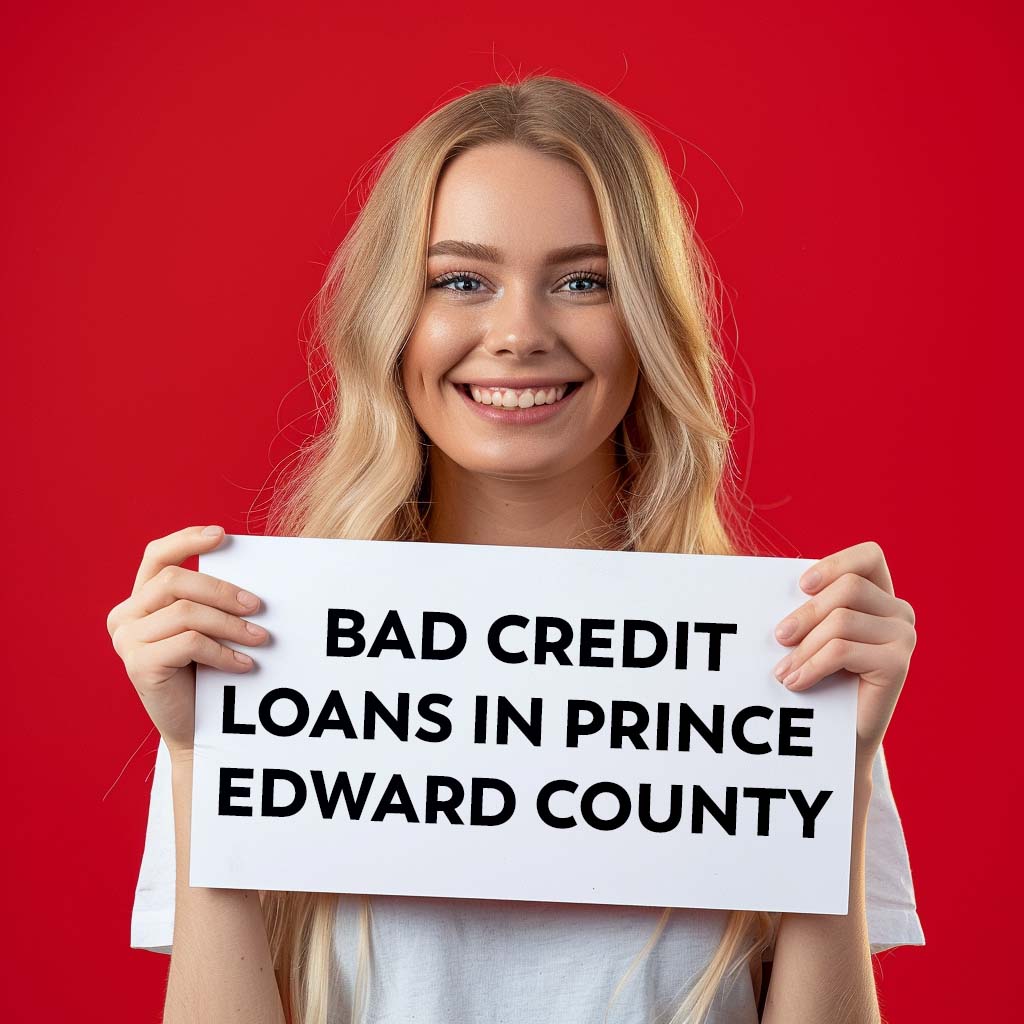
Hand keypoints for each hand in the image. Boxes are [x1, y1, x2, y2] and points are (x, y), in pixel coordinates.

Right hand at [105, 525, 269, 759]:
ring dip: (231, 624)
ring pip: (186, 612)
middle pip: (175, 581)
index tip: (222, 535)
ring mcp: (126, 641)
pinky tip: (244, 664)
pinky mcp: (138, 665)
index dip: (187, 540)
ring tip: (261, 639)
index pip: (156, 556)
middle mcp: (124, 616)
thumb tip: (250, 577)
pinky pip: (190, 643)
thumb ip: (209, 600)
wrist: (197, 728)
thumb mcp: (206, 628)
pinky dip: (223, 652)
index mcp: (139, 600)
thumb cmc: (205, 674)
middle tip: (259, 606)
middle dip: (223, 590)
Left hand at [771, 540, 916, 766]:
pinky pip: (843, 651)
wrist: (837, 736)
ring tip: (782, 672)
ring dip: (804, 648)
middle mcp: (900, 612)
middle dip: (806, 613)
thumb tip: (768, 581)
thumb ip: (808, 605)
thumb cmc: (819, 676)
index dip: (835, 564)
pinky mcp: (898, 664)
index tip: (802, 586)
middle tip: (778, 639)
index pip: (869, 556)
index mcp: (881, 595)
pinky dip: (811, 666)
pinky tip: (796, 682)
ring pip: (842, 621)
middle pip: (848, 589)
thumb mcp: (812, 633)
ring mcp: (904, 637)